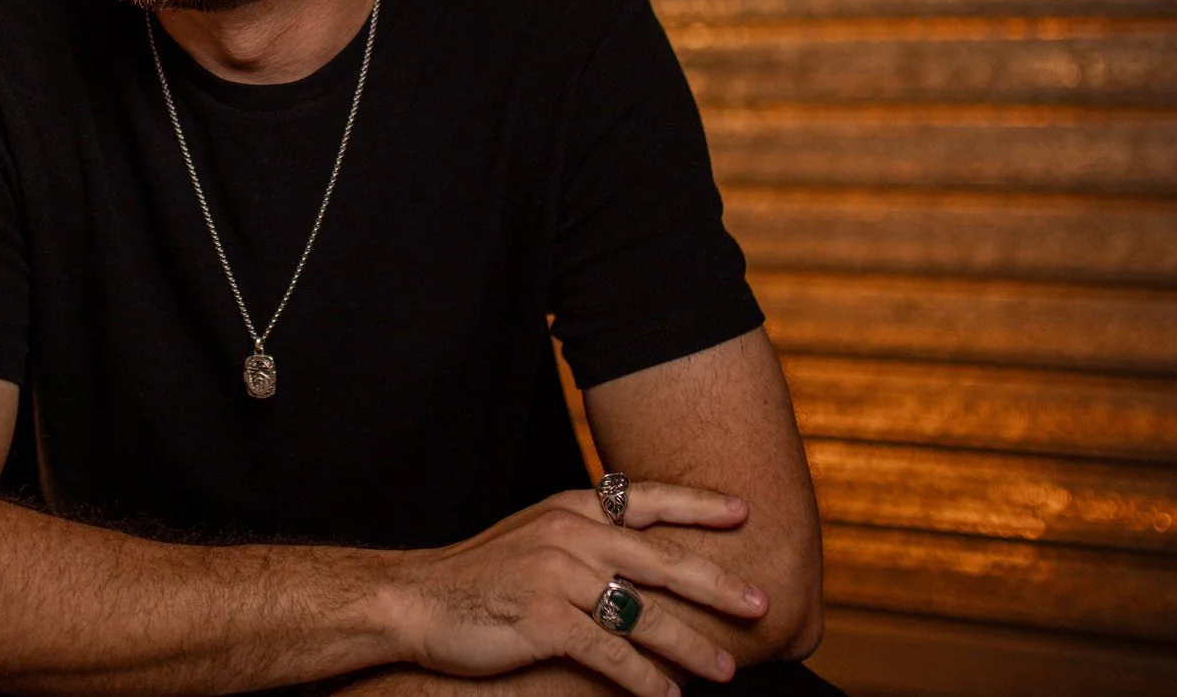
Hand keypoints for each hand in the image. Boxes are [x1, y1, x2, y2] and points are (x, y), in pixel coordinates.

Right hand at [384, 485, 768, 696]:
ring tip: (725, 670)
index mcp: (571, 508)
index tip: (743, 511)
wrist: (416, 599)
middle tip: (760, 604)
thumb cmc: (479, 574)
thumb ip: (583, 538)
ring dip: (690, 646)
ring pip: (644, 614)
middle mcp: (571, 534)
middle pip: (662, 559)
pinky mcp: (546, 620)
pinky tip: (667, 696)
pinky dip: (645, 679)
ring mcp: (558, 575)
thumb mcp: (535, 536)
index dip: (698, 504)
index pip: (646, 500)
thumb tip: (639, 558)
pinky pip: (611, 653)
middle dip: (717, 585)